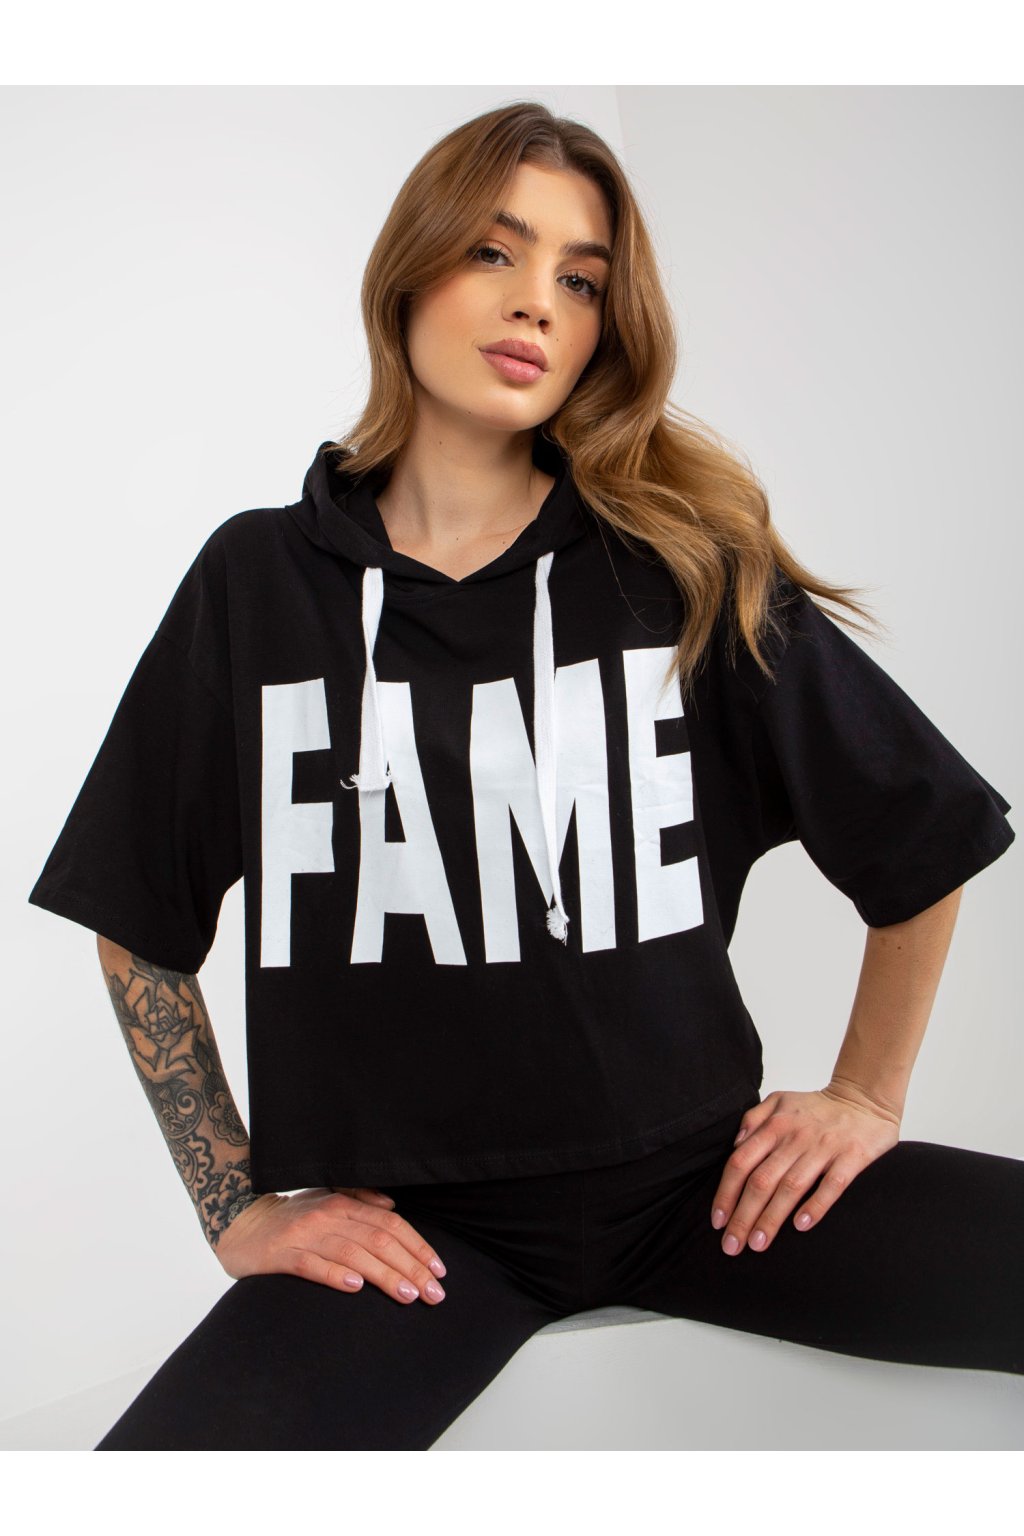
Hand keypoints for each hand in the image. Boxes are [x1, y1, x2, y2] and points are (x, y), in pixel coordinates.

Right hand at [214, 1185, 447, 1304]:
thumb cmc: (292, 1217)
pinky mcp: (282, 1255)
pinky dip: (335, 1275)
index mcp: (343, 1203)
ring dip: (384, 1275)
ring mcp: (305, 1235)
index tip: (440, 1271)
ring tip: (407, 1295)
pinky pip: (312, 1265)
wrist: (240, 1222)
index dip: (418, 1246)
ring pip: (353, 1253)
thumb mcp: (326, 1200)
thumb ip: (359, 1200)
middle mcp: (328, 1216)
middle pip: (378, 1240)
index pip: (390, 1223)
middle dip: (411, 1267)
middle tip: (434, 1293)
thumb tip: (393, 1205)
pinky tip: (356, 1288)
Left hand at [709, 1086, 900, 1255]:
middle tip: (732, 1245)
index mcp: (775, 1126)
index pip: (740, 1163)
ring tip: (758, 1244)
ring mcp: (823, 1148)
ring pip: (791, 1187)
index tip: (717, 1222)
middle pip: (761, 1181)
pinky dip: (816, 1205)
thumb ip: (753, 1119)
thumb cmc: (817, 1107)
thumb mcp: (779, 1101)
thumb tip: (735, 1145)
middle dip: (743, 1216)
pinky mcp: (852, 1157)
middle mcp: (795, 1138)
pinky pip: (832, 1185)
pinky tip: (801, 1226)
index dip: (725, 1193)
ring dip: (771, 1218)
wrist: (865, 1098)